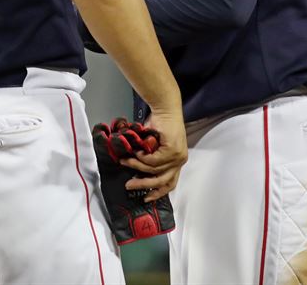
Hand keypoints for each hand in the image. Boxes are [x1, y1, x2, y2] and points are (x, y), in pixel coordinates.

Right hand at [92, 118, 174, 243]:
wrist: (166, 108)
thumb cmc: (160, 123)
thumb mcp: (155, 144)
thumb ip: (150, 156)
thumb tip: (136, 167)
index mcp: (177, 161)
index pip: (170, 182)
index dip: (158, 192)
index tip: (146, 198)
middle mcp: (180, 161)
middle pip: (162, 181)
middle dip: (144, 185)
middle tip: (129, 185)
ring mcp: (177, 156)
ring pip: (155, 170)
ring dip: (137, 167)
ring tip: (126, 162)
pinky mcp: (172, 150)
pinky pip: (154, 161)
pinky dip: (142, 159)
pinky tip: (135, 154)